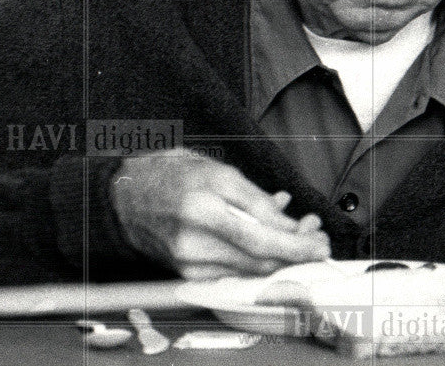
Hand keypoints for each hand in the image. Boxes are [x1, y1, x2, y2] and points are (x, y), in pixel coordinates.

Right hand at [110, 148, 329, 279]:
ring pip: (250, 269)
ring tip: (299, 240)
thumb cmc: (173, 175)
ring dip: (281, 259)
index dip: (295, 240)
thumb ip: (254, 198)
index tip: (318, 238)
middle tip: (318, 241)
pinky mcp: (187, 272)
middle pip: (259, 256)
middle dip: (296, 252)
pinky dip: (257, 262)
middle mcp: (196, 234)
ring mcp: (190, 258)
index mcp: (204, 200)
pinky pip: (234, 273)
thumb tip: (287, 219)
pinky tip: (269, 246)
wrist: (126, 198)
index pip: (261, 231)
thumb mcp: (218, 170)